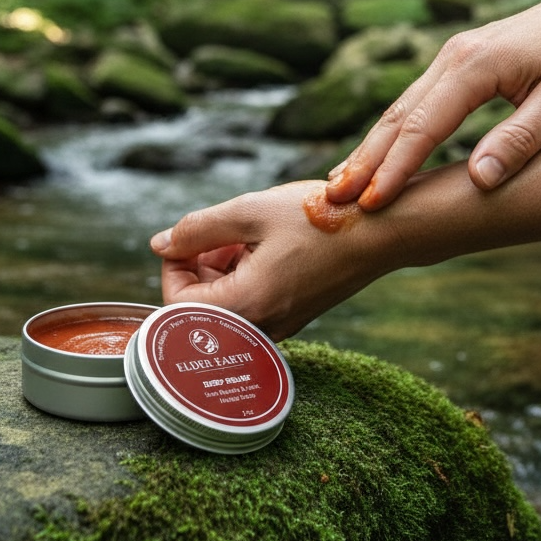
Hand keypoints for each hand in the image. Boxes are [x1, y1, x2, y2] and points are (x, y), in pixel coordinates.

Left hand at [149, 181, 397, 339]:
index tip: (192, 237)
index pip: (176, 307)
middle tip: (222, 231)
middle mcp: (261, 328)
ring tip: (247, 234)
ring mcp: (279, 326)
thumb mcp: (249, 211)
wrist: (381, 231)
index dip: (173, 267)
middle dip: (197, 267)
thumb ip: (197, 229)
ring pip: (225, 306)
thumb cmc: (319, 219)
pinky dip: (245, 276)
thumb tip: (160, 244)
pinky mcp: (292, 317)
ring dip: (221, 269)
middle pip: (199, 309)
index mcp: (245, 306)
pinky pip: (250, 305)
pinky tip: (265, 247)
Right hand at [325, 0, 540, 209]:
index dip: (396, 169)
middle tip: (333, 199)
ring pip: (399, 109)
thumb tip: (478, 180)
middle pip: (398, 117)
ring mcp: (450, 57)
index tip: (371, 204)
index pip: (424, 127)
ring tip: (340, 182)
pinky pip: (413, 103)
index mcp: (475, 66)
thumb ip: (520, 140)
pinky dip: (390, 133)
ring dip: (370, 148)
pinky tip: (375, 154)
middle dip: (365, 160)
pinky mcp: (456, 63)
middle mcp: (453, 57)